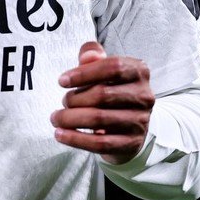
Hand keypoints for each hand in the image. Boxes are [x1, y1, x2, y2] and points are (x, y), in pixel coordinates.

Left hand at [50, 42, 154, 163]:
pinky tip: (60, 134)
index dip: (84, 73)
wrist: (130, 124)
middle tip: (62, 102)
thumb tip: (87, 56)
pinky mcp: (131, 143)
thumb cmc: (110, 89)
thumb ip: (92, 55)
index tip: (62, 81)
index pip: (113, 67)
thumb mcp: (102, 68)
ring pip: (99, 119)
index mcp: (138, 72)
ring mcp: (139, 121)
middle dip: (74, 98)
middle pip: (103, 94)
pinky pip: (100, 143)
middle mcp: (144, 96)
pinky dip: (75, 139)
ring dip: (70, 119)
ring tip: (55, 118)